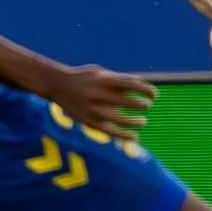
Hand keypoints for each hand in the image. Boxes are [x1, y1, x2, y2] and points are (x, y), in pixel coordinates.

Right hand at [34, 64, 156, 139]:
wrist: (56, 84)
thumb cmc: (85, 77)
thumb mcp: (101, 73)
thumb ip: (120, 80)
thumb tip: (144, 88)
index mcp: (105, 79)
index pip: (133, 85)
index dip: (148, 91)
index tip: (155, 95)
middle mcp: (99, 94)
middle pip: (129, 102)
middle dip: (143, 105)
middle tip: (147, 106)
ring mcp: (92, 108)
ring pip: (120, 119)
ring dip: (135, 122)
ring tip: (142, 121)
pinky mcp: (87, 121)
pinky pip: (109, 131)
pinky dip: (123, 135)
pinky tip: (134, 137)